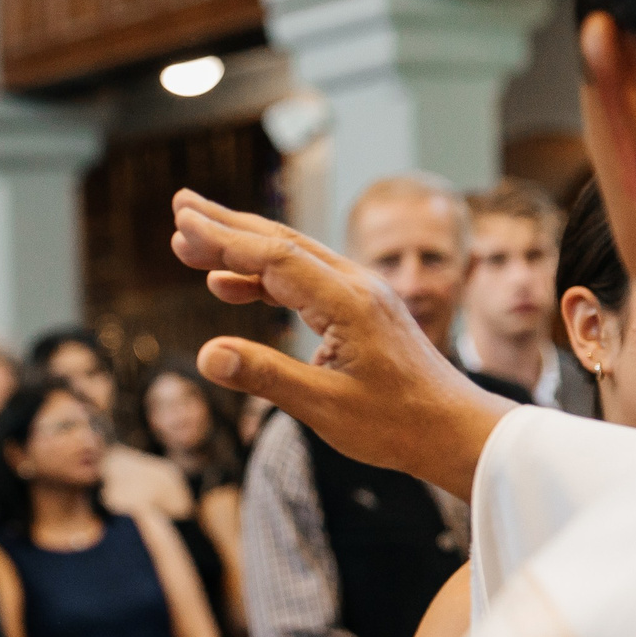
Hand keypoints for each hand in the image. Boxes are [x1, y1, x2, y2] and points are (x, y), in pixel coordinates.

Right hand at [169, 190, 514, 496]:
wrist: (456, 430)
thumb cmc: (397, 423)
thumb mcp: (325, 407)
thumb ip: (264, 376)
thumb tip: (205, 354)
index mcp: (347, 302)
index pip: (274, 256)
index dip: (223, 239)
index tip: (181, 223)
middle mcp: (355, 286)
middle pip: (281, 241)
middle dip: (226, 224)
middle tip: (179, 206)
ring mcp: (360, 295)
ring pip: (292, 257)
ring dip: (241, 248)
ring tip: (193, 243)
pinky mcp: (360, 310)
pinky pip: (304, 281)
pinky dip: (263, 278)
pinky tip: (231, 286)